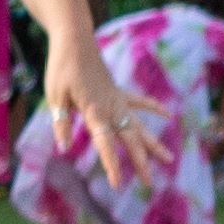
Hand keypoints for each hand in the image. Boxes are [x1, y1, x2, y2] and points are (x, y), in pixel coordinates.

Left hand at [55, 48, 164, 194]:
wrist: (74, 39)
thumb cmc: (62, 67)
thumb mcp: (55, 96)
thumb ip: (62, 123)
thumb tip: (64, 148)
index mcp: (94, 110)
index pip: (105, 142)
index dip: (112, 163)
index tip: (118, 183)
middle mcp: (111, 107)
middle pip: (129, 139)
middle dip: (139, 162)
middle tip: (149, 184)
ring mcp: (117, 99)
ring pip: (139, 126)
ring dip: (153, 144)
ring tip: (169, 159)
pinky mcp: (117, 91)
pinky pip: (139, 102)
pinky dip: (154, 107)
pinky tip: (168, 116)